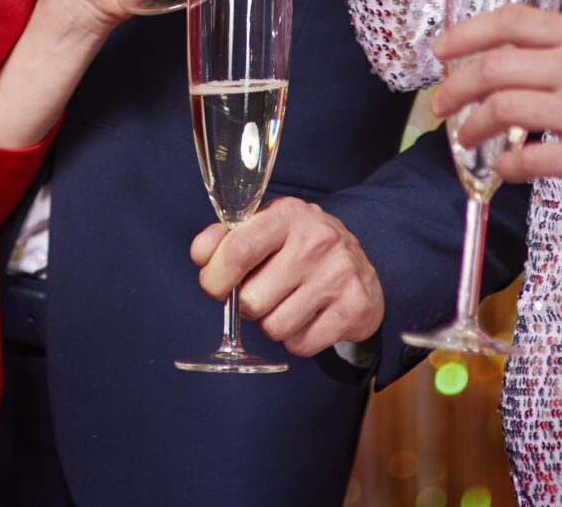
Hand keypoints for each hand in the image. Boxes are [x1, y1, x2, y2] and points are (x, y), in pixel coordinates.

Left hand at [190, 196, 383, 356]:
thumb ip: (225, 238)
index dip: (214, 277)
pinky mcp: (355, 310)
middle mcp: (316, 241)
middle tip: (262, 292)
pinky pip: (300, 346)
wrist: (361, 263)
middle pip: (252, 301)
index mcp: (287, 214)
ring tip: (287, 302)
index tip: (214, 285)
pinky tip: (309, 316)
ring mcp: (339, 276)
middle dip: (247, 304)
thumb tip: (200, 254)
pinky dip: (297, 339)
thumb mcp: (265, 228)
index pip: (237, 250)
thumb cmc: (299, 246)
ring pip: (274, 328)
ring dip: (272, 323)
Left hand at [430, 6, 561, 214]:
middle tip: (441, 104)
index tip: (440, 50)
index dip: (466, 32)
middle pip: (494, 66)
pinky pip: (528, 158)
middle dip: (455, 87)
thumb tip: (514, 69)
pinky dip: (505, 167)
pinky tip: (506, 171)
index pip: (512, 20)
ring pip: (503, 109)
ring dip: (472, 127)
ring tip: (466, 139)